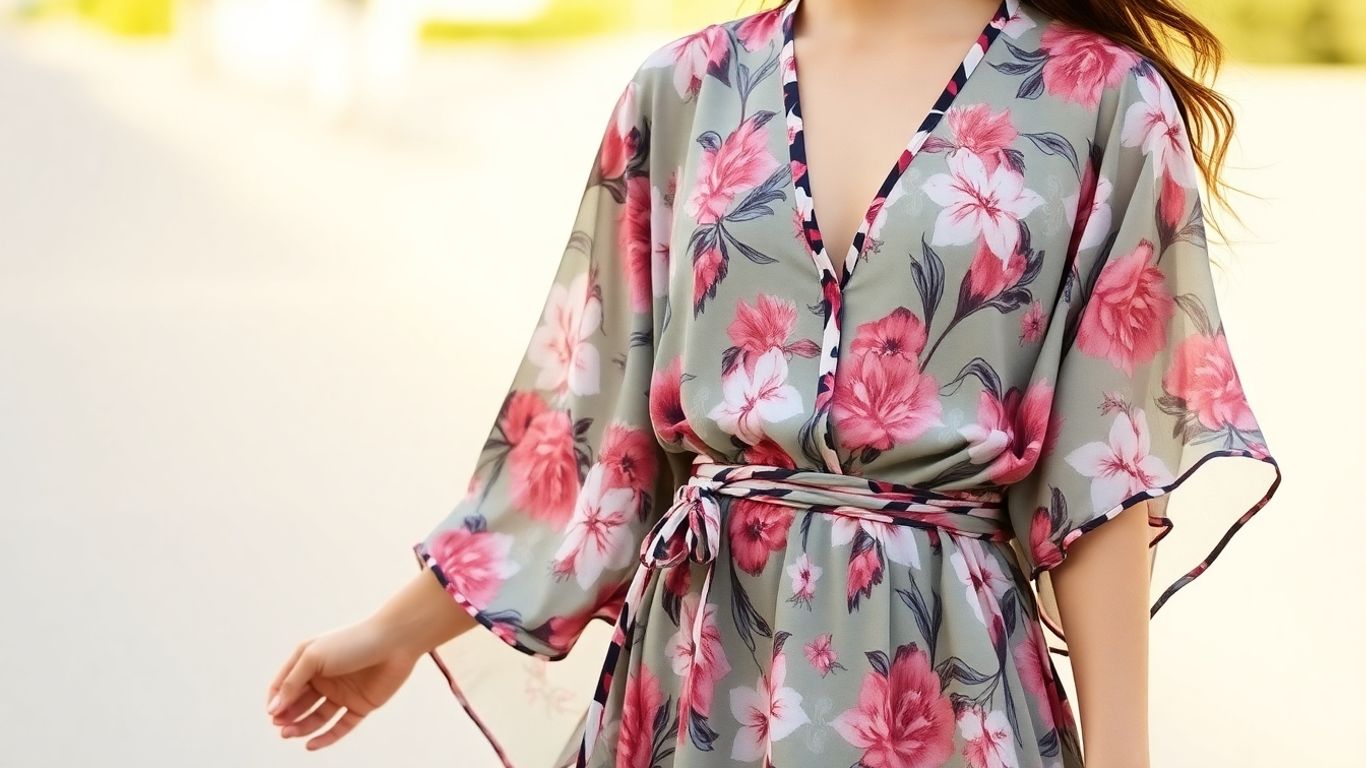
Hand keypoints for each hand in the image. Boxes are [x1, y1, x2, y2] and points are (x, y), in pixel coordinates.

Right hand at [265, 618, 420, 749]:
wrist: (395, 641)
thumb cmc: (352, 642)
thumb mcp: (314, 657)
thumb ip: (292, 682)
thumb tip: (272, 708)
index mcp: (310, 662)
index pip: (284, 685)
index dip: (276, 700)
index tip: (272, 713)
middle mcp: (325, 678)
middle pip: (299, 704)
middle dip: (287, 717)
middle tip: (281, 728)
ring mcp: (343, 692)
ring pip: (316, 717)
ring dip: (301, 727)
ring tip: (290, 735)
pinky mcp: (361, 705)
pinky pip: (340, 726)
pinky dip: (326, 738)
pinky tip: (311, 745)